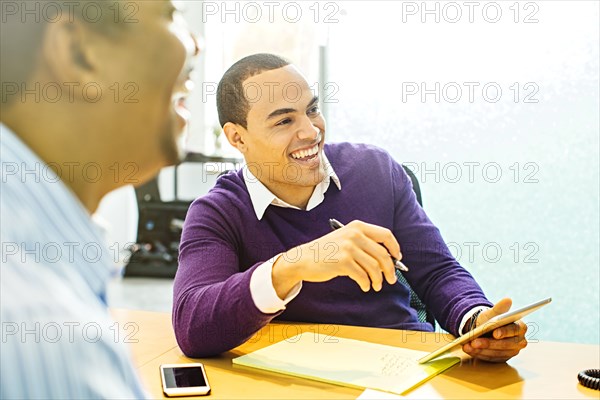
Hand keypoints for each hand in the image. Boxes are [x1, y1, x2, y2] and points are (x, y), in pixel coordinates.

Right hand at [272, 220, 400, 297]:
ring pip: (374, 267)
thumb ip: (365, 245)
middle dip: (390, 270)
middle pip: (383, 254)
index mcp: (358, 227)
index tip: (397, 258)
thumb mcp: (346, 240)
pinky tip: (364, 286)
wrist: (303, 258)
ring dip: (378, 280)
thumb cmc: (327, 251)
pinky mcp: (342, 262)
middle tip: (391, 280)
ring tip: (375, 286)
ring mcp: (348, 248)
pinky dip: (366, 284)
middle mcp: (354, 235)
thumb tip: (388, 261)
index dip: (395, 248)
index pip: (386, 235)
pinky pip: (362, 276)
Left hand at [462, 298, 527, 362]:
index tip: (495, 333)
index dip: (505, 332)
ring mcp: (512, 351)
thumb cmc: (491, 320)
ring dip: (481, 350)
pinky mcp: (503, 358)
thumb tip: (508, 299)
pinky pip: (491, 358)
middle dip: (488, 343)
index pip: (514, 330)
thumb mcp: (493, 313)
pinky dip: (479, 354)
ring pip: (496, 353)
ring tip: (468, 346)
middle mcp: (519, 341)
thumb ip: (500, 308)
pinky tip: (469, 350)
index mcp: (520, 327)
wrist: (484, 329)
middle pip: (505, 344)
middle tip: (474, 342)